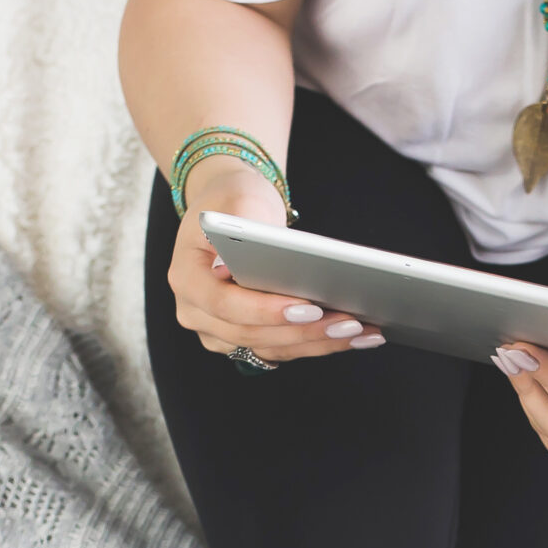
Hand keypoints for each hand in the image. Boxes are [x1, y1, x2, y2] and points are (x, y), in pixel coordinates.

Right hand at [168, 159, 381, 361]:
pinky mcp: (243, 338)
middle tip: (349, 322)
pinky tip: (353, 337)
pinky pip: (281, 349)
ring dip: (318, 343)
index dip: (266, 311)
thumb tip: (224, 269)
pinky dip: (317, 344)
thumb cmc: (234, 201)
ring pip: (270, 348)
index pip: (225, 305)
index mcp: (186, 278)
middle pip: (251, 334)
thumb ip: (234, 226)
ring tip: (361, 332)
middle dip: (304, 330)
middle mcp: (195, 312)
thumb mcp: (237, 199)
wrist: (232, 210)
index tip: (308, 307)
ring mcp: (217, 331)